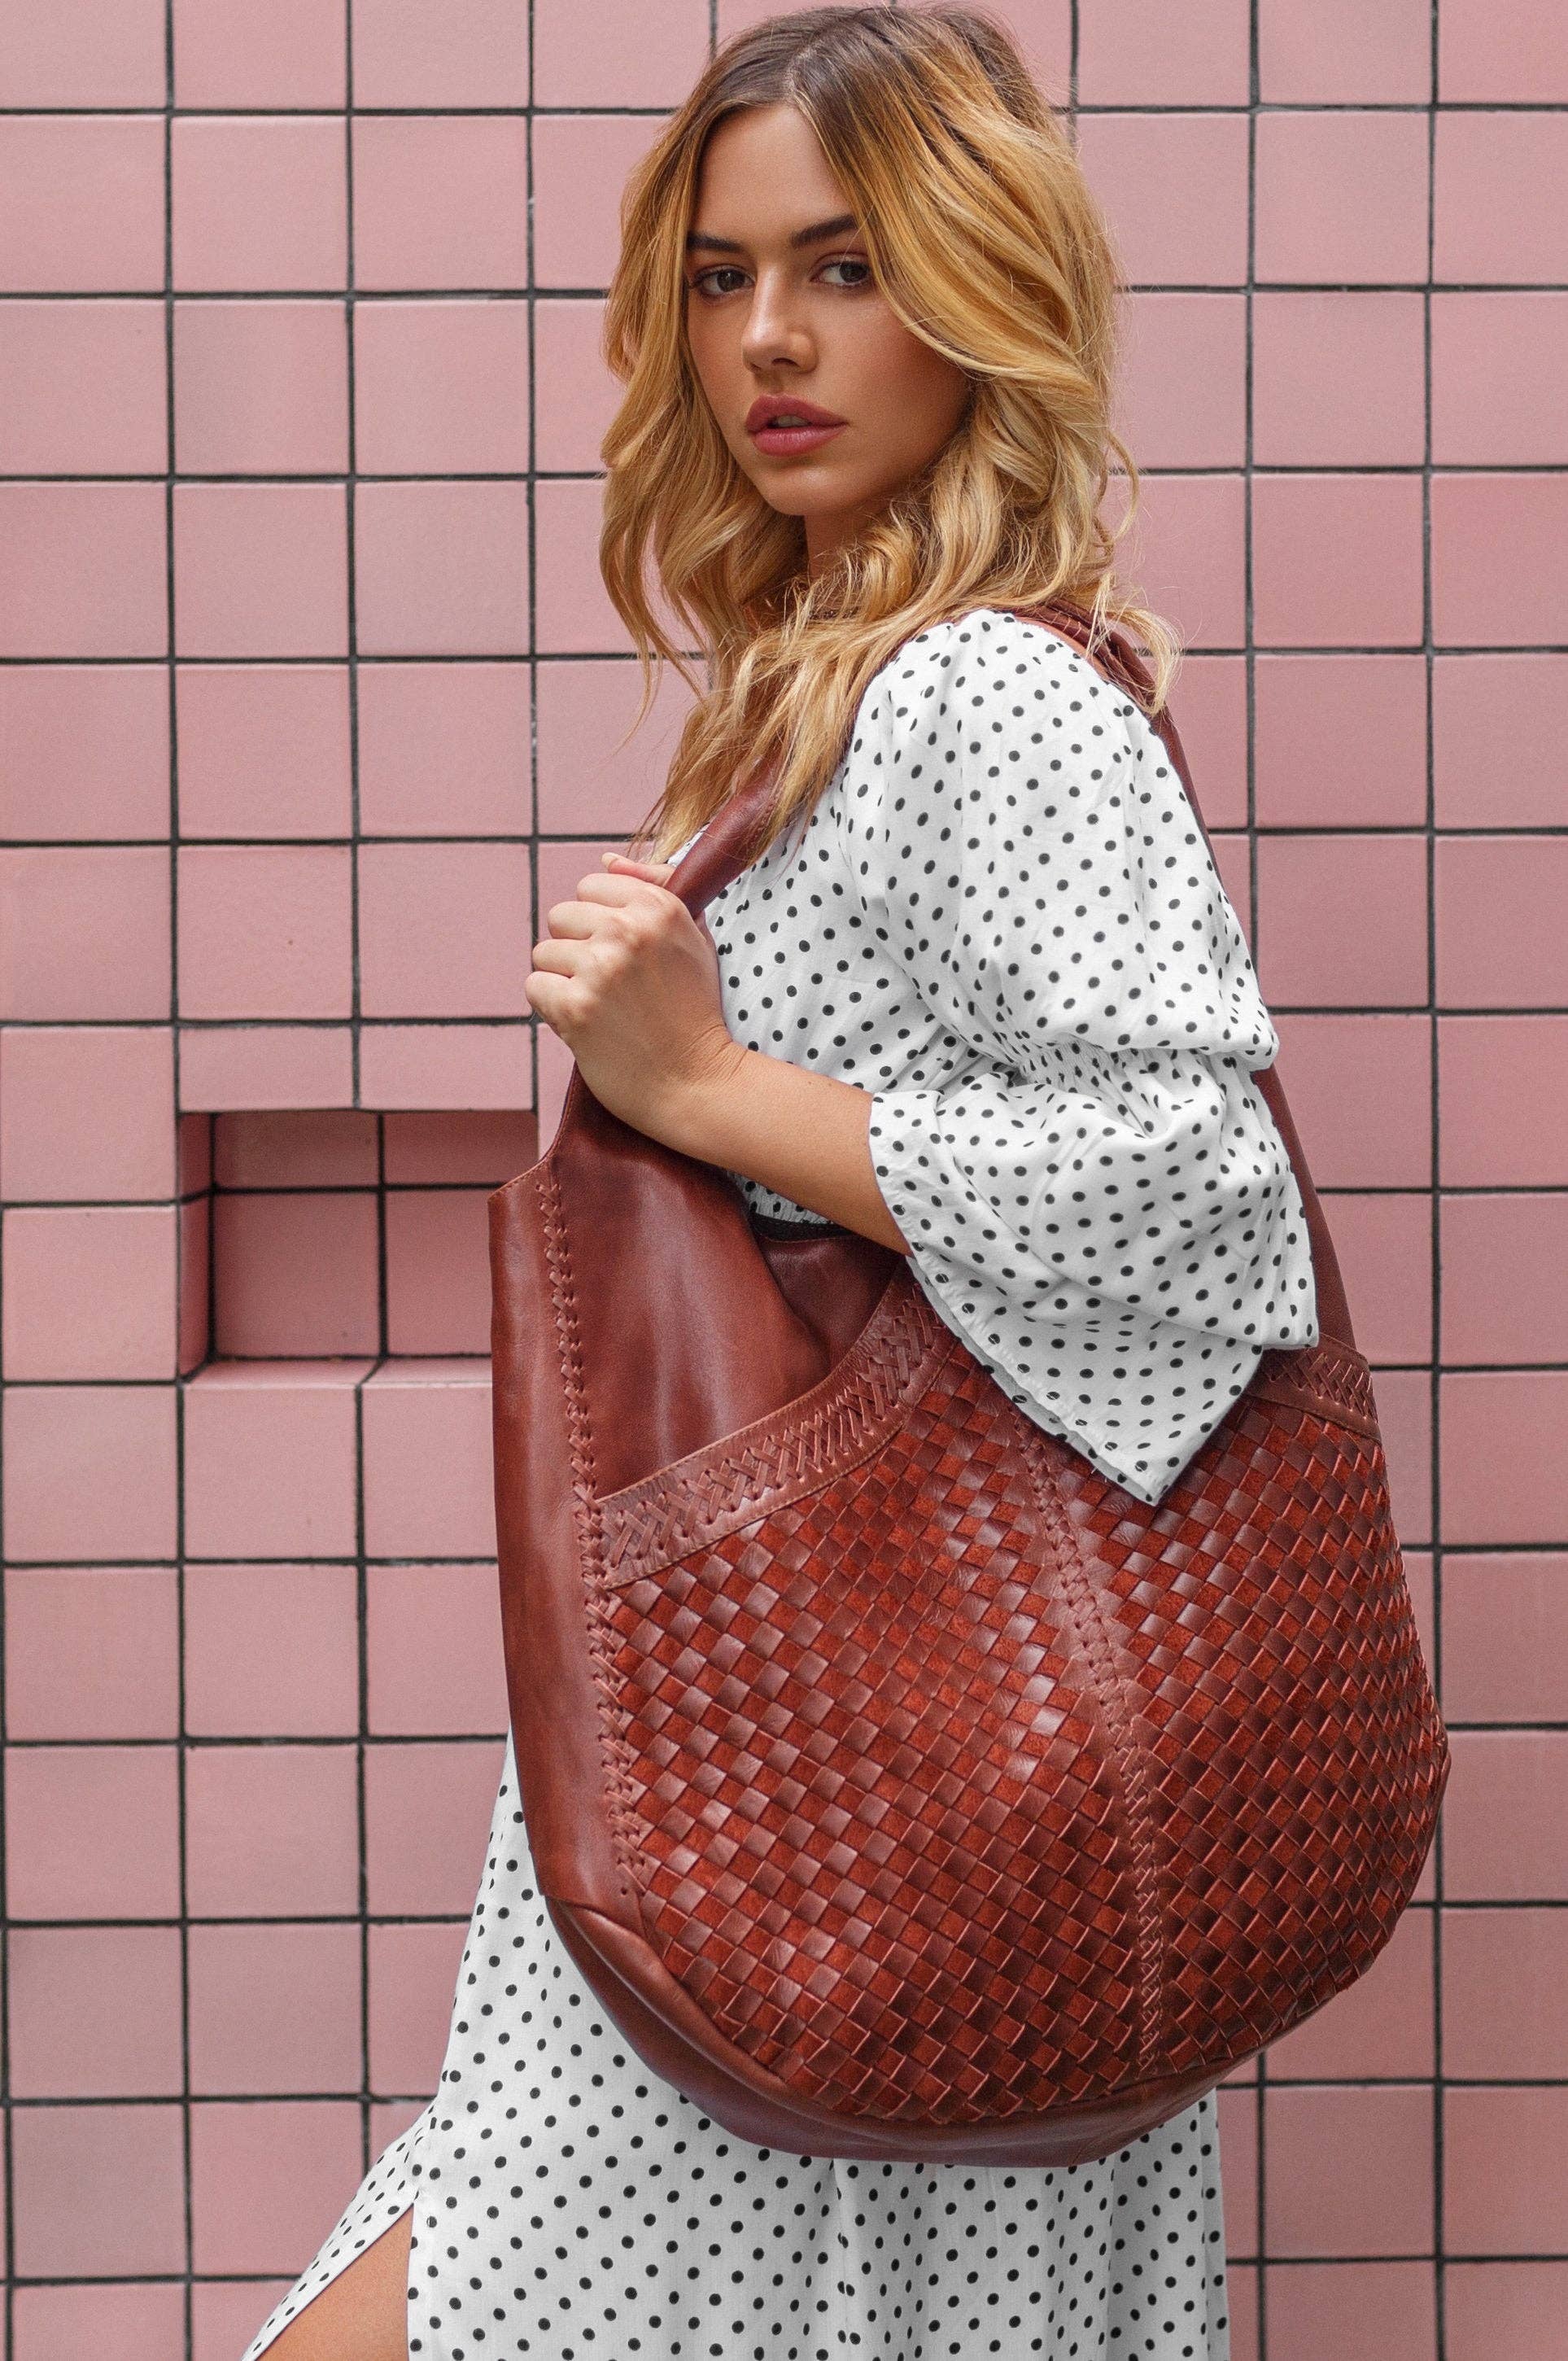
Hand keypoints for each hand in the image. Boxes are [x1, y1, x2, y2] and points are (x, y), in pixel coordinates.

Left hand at [526, 851, 743, 1137]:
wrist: (697, 1083)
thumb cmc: (695, 1013)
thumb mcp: (694, 940)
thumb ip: (655, 890)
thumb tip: (606, 859)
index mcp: (659, 908)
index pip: (591, 886)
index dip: (599, 922)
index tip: (622, 954)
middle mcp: (628, 930)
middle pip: (561, 916)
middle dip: (575, 949)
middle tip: (608, 985)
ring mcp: (600, 968)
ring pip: (543, 953)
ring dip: (562, 981)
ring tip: (599, 1006)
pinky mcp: (575, 1007)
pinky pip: (534, 987)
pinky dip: (551, 1008)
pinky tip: (584, 1024)